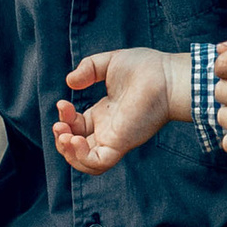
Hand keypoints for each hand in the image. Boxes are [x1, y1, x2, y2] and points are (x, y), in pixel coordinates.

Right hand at [55, 49, 182, 173]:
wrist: (167, 75)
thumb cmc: (146, 68)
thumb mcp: (109, 63)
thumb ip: (87, 70)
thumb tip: (70, 82)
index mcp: (105, 115)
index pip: (76, 126)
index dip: (65, 118)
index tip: (63, 103)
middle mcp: (108, 130)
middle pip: (77, 148)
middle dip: (61, 138)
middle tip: (60, 124)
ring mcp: (114, 139)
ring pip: (85, 162)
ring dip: (68, 153)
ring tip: (65, 136)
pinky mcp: (121, 144)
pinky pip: (98, 163)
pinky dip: (82, 157)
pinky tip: (76, 140)